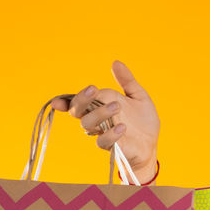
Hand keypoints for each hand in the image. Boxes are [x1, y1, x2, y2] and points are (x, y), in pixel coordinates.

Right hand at [51, 60, 159, 182]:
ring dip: (100, 113)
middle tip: (93, 90)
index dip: (63, 101)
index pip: (77, 102)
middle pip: (77, 111)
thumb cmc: (143, 121)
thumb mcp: (139, 96)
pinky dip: (111, 134)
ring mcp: (102, 132)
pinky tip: (123, 127)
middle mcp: (97, 118)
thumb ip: (127, 81)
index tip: (57, 102)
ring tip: (117, 107)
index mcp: (99, 104)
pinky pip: (103, 141)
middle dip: (82, 100)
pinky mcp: (112, 146)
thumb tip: (116, 63)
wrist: (152, 143)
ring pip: (88, 124)